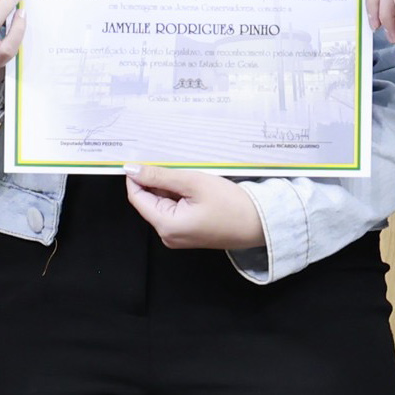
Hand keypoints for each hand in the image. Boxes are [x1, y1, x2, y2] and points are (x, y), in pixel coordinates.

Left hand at [123, 163, 267, 250]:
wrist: (260, 224)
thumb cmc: (232, 206)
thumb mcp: (193, 182)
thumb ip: (160, 176)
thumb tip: (134, 170)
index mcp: (166, 225)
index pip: (137, 197)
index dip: (137, 176)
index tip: (142, 159)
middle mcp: (168, 235)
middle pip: (149, 200)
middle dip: (158, 181)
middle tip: (178, 167)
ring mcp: (177, 235)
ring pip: (162, 203)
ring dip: (171, 187)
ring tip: (192, 179)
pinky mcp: (187, 232)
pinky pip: (174, 210)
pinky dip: (180, 196)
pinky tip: (195, 189)